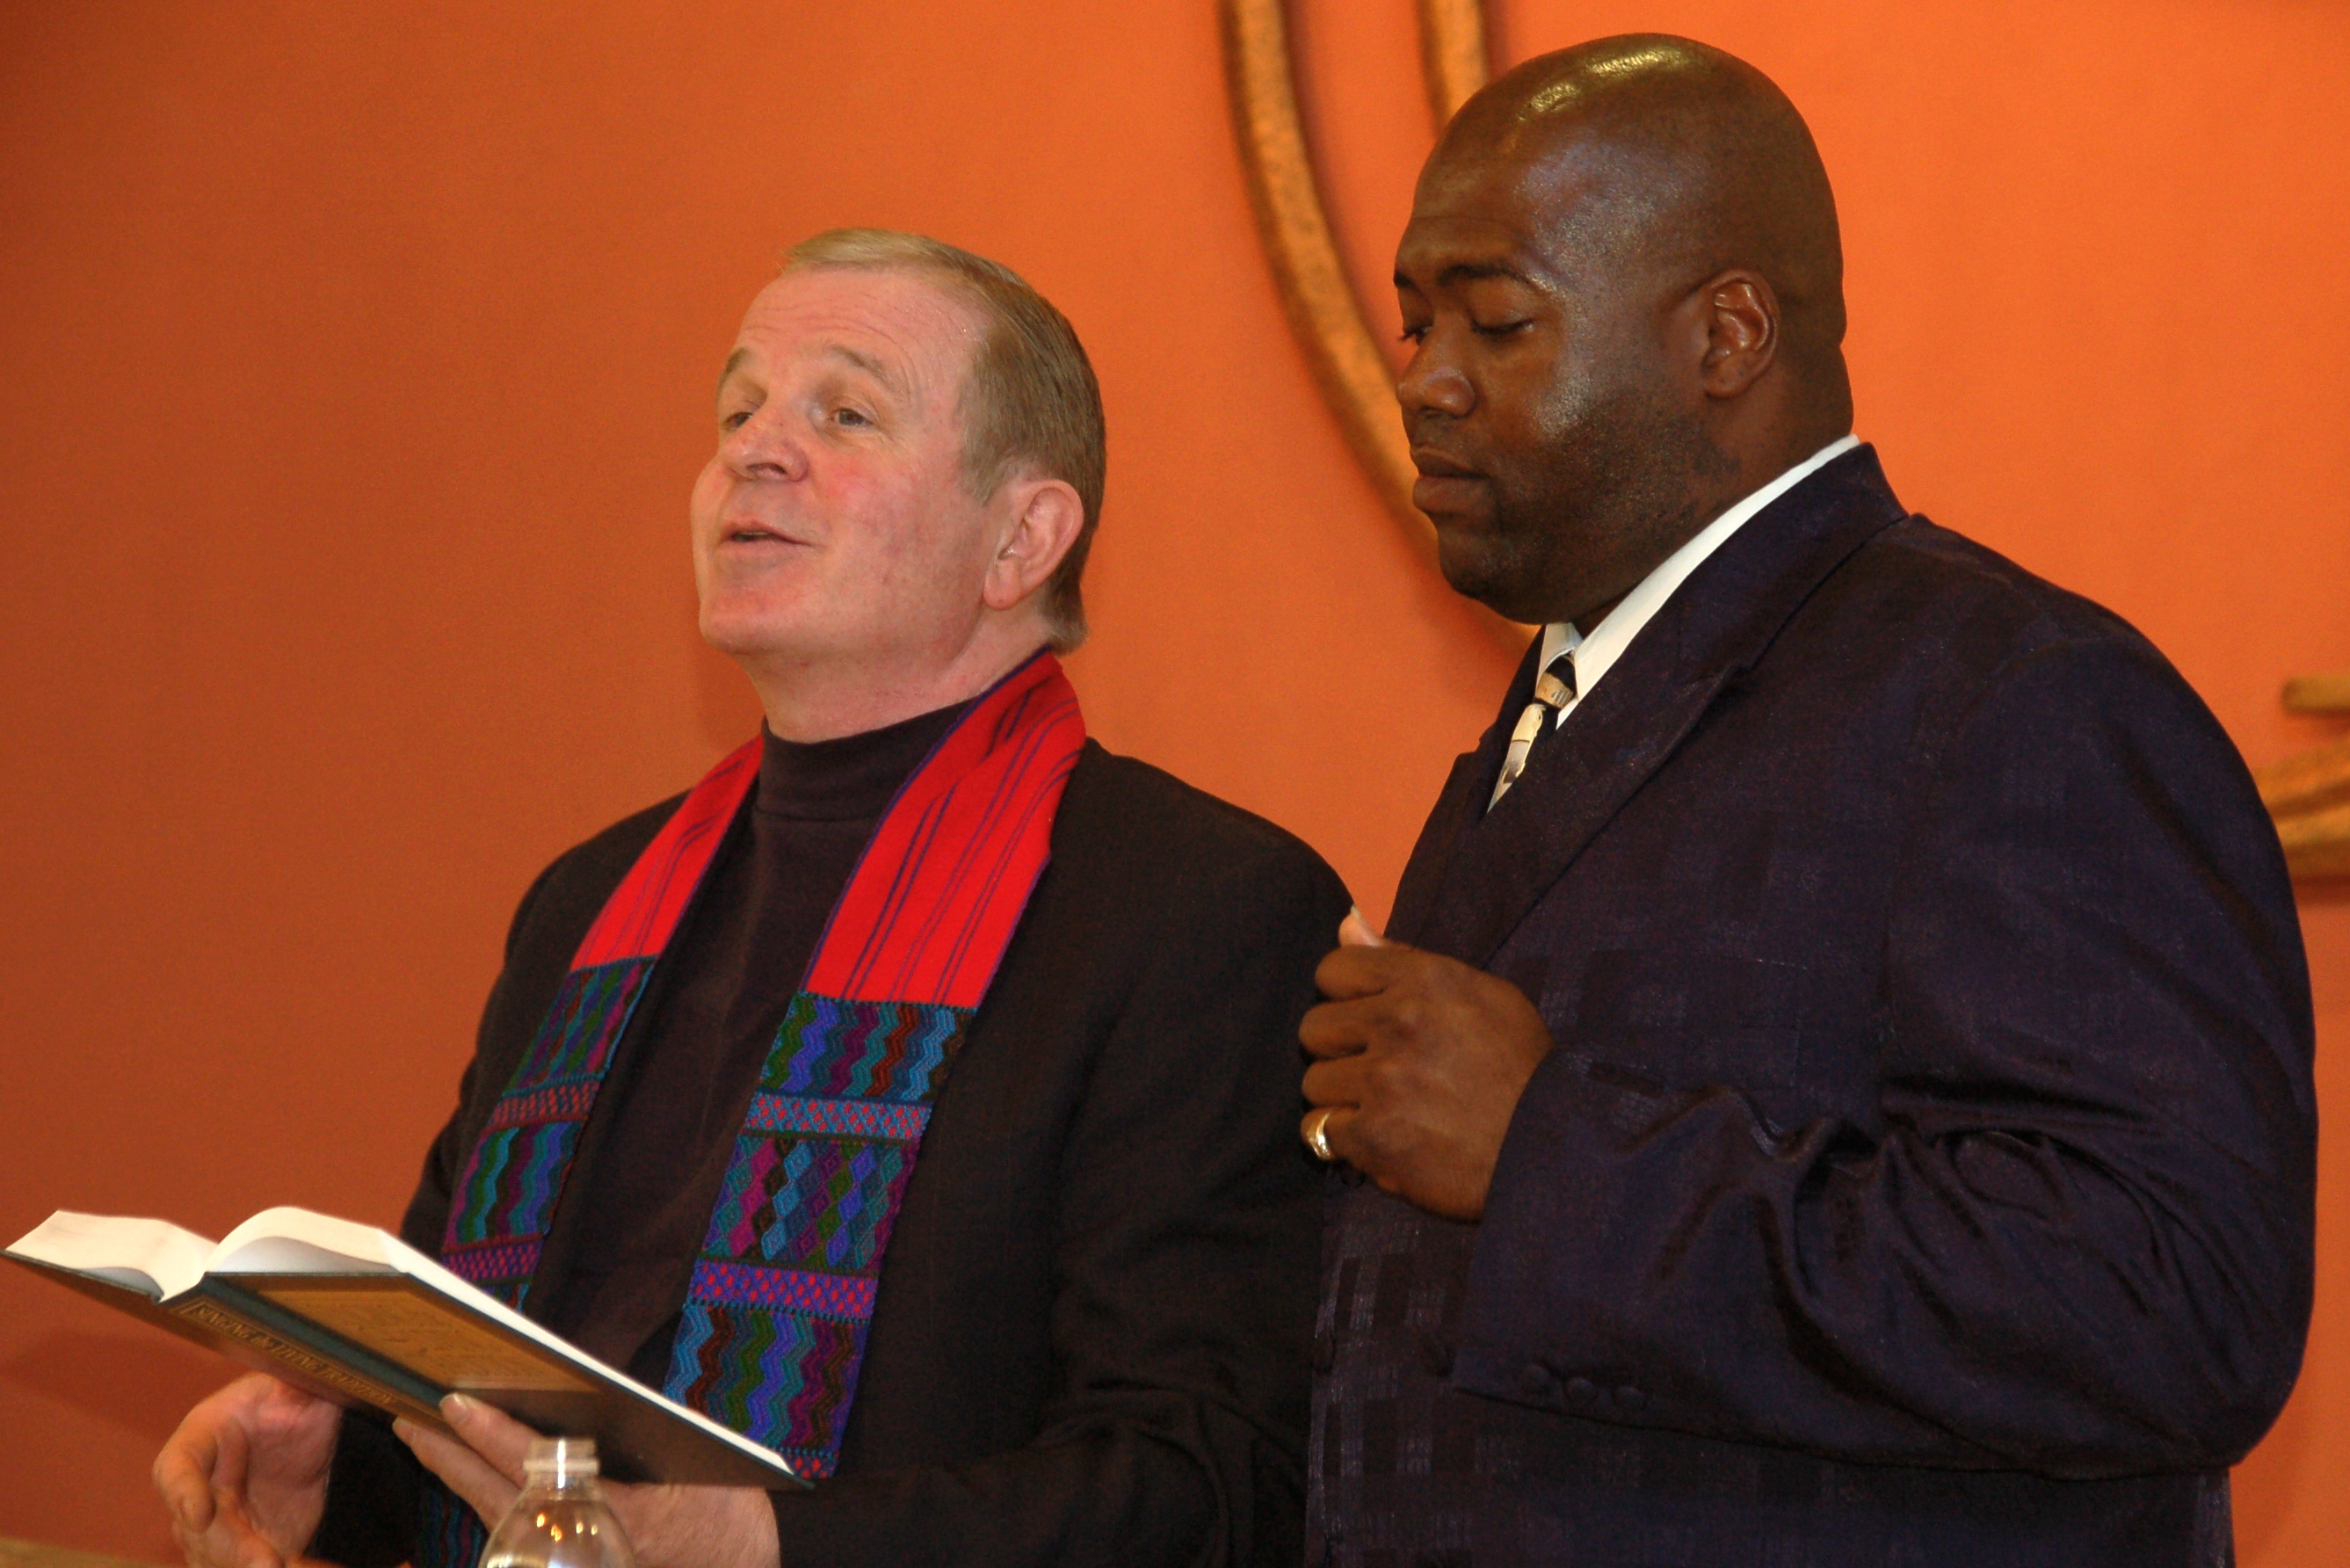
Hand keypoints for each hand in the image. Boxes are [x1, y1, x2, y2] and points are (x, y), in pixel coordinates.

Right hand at [153, 1374, 339, 1567]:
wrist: (313, 1435)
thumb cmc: (292, 1401)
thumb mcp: (297, 1387)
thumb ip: (293, 1391)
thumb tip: (296, 1389)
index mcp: (201, 1438)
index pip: (177, 1468)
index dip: (182, 1492)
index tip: (199, 1512)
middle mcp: (199, 1488)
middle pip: (197, 1529)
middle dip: (230, 1548)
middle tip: (266, 1563)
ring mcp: (217, 1525)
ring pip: (213, 1559)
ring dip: (241, 1567)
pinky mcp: (245, 1551)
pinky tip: (297, 1567)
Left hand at [396, 1395, 780, 1567]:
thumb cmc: (727, 1523)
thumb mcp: (706, 1467)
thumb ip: (652, 1434)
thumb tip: (598, 1398)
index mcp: (615, 1512)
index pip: (535, 1466)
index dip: (491, 1432)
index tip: (455, 1402)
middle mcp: (578, 1545)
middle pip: (494, 1495)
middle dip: (448, 1454)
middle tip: (407, 1414)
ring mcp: (567, 1563)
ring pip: (493, 1516)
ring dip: (455, 1475)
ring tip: (422, 1438)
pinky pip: (509, 1534)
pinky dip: (482, 1499)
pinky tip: (466, 1477)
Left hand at [1300, 910, 1552, 1219]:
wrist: (1553, 1147)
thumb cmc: (1521, 1068)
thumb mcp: (1481, 994)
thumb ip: (1404, 959)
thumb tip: (1345, 923)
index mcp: (1425, 979)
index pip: (1332, 971)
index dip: (1346, 999)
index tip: (1370, 1022)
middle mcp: (1399, 1021)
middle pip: (1314, 1029)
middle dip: (1339, 1051)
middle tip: (1377, 1071)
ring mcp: (1383, 1079)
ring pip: (1314, 1082)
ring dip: (1342, 1099)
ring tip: (1386, 1109)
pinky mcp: (1374, 1135)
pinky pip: (1320, 1130)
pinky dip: (1344, 1141)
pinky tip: (1381, 1141)